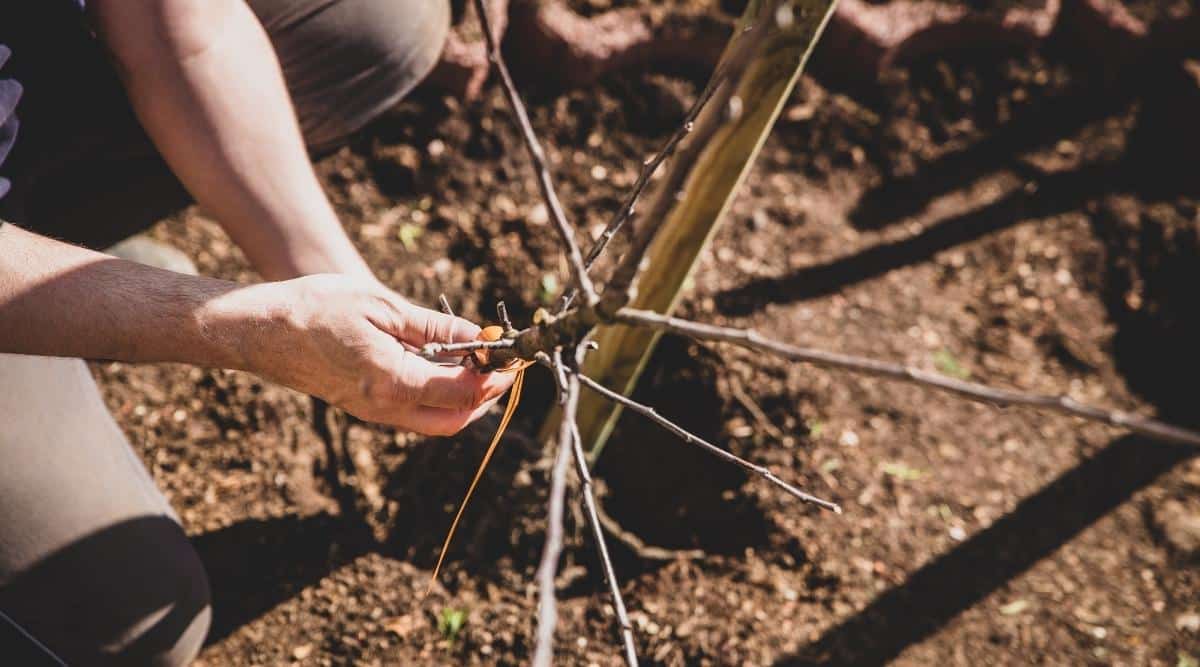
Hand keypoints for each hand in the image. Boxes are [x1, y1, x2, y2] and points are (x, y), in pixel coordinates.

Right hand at [201, 274, 513, 434]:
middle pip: (455, 420)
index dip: (494, 375)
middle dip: (485, 397)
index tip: (509, 353)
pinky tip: (439, 365)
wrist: (262, 331)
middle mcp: (384, 408)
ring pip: (435, 422)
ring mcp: (373, 414)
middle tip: (499, 364)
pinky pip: (413, 414)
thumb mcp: (384, 307)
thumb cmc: (317, 308)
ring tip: (474, 361)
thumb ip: (435, 329)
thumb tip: (480, 338)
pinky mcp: (364, 409)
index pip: (463, 392)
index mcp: (392, 382)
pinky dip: (437, 397)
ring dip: (463, 399)